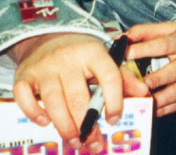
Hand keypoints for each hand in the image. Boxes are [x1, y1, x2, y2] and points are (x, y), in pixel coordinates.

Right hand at [11, 33, 148, 153]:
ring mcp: (45, 67)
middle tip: (93, 142)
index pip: (109, 76)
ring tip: (75, 141)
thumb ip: (123, 76)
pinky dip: (34, 113)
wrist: (49, 39)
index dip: (115, 101)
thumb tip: (144, 92)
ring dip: (65, 127)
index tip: (114, 119)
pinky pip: (25, 98)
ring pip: (53, 101)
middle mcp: (68, 58)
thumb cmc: (81, 55)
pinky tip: (46, 123)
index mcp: (93, 52)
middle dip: (87, 124)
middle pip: (78, 96)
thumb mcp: (104, 59)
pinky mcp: (24, 76)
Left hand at [126, 22, 175, 116]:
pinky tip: (151, 111)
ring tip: (143, 102)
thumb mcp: (171, 28)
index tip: (126, 53)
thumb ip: (145, 31)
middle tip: (138, 84)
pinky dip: (165, 110)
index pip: (162, 45)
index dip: (144, 49)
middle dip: (156, 79)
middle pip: (173, 71)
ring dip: (160, 99)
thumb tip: (121, 37)